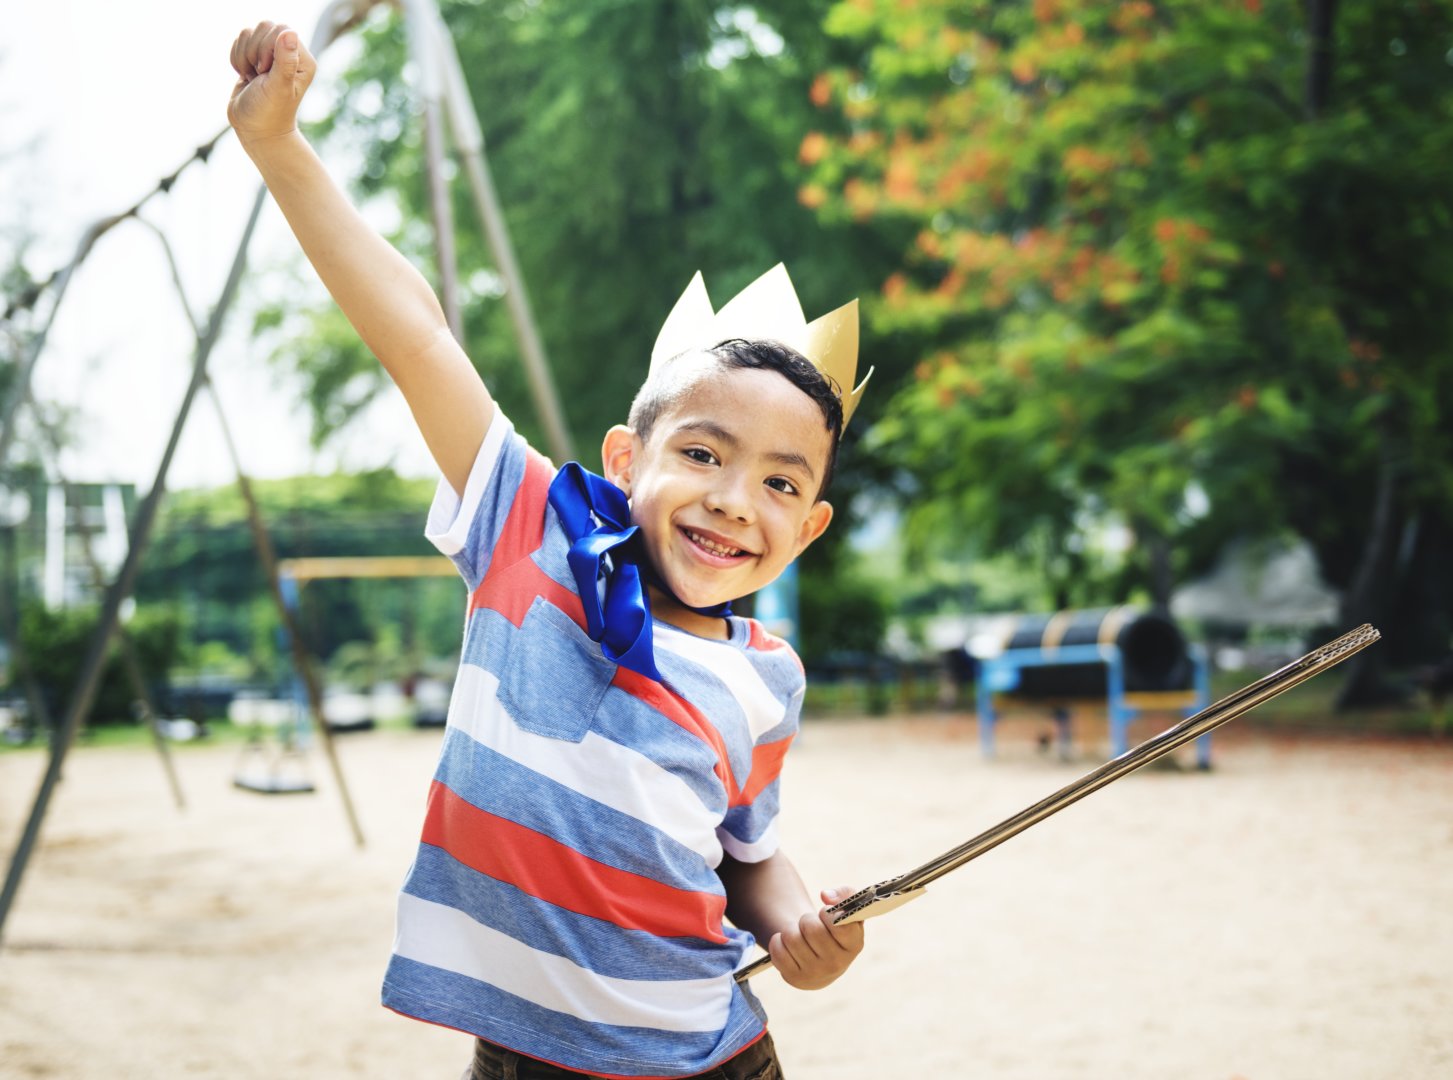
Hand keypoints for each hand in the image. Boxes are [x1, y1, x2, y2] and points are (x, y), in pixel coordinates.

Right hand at [227, 21, 316, 145]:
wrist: (255, 129)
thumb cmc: (269, 112)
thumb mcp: (278, 87)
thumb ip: (285, 61)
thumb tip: (289, 32)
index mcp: (302, 59)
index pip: (281, 30)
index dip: (267, 47)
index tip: (266, 71)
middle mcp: (289, 54)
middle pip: (264, 27)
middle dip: (254, 51)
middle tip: (259, 76)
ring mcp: (270, 55)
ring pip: (248, 33)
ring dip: (244, 57)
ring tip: (253, 78)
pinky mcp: (254, 58)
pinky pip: (239, 42)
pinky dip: (236, 60)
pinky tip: (246, 77)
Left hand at [766, 885, 864, 990]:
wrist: (822, 961)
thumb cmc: (835, 930)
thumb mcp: (848, 910)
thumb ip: (846, 893)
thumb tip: (825, 895)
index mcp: (854, 945)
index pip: (837, 922)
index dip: (827, 913)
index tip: (826, 914)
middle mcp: (837, 963)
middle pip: (810, 927)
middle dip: (807, 919)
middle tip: (811, 924)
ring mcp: (815, 973)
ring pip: (791, 936)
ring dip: (792, 929)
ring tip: (800, 935)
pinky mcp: (794, 978)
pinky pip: (776, 949)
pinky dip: (778, 941)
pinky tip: (789, 945)